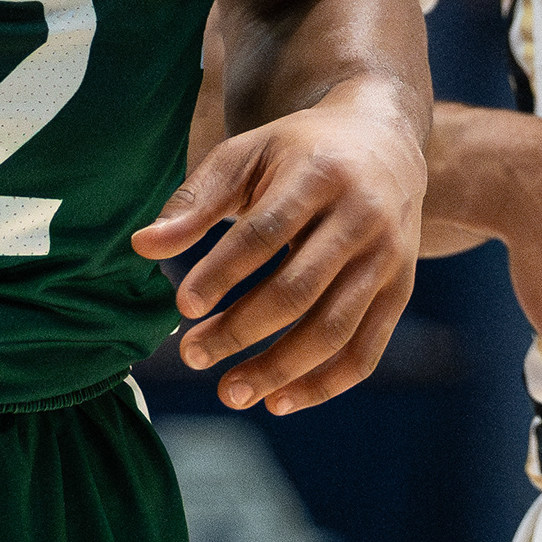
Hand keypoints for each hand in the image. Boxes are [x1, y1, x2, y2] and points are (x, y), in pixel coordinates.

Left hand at [130, 87, 423, 413]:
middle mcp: (361, 218)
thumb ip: (196, 201)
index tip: (182, 307)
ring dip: (279, 369)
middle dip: (240, 329)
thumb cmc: (299, 152)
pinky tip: (278, 401)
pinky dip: (323, 385)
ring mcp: (387, 258)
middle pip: (299, 288)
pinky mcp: (400, 290)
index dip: (223, 272)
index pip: (265, 233)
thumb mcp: (248, 155)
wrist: (386, 140)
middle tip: (192, 354)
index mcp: (319, 176)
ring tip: (229, 391)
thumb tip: (142, 246)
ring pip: (333, 329)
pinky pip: (365, 351)